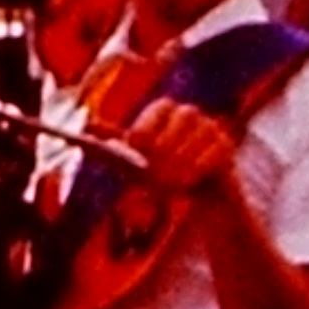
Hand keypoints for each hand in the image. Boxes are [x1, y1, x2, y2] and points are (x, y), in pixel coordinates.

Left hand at [120, 96, 239, 202]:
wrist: (201, 199)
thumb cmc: (163, 176)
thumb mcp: (133, 162)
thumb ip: (110, 145)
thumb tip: (83, 130)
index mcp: (165, 110)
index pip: (158, 110)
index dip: (146, 129)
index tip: (137, 148)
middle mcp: (189, 113)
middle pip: (176, 124)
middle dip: (163, 152)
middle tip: (153, 176)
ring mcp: (211, 128)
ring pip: (192, 142)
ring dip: (178, 166)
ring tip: (171, 184)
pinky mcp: (226, 146)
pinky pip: (211, 155)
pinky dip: (196, 171)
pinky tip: (189, 184)